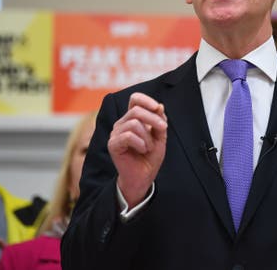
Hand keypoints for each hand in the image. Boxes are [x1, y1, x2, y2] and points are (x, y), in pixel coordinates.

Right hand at [108, 92, 167, 207]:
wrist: (143, 177)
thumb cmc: (150, 157)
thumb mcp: (160, 137)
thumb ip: (160, 122)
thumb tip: (160, 106)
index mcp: (132, 119)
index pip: (135, 99)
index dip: (146, 100)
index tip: (158, 107)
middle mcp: (122, 123)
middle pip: (136, 110)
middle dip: (153, 119)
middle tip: (163, 129)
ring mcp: (116, 133)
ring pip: (134, 123)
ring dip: (147, 137)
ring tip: (148, 147)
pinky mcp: (113, 144)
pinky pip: (128, 136)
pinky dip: (140, 143)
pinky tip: (142, 150)